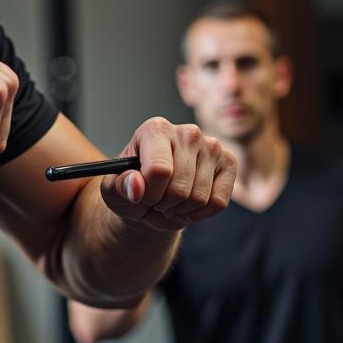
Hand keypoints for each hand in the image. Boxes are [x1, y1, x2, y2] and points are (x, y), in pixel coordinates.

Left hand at [98, 117, 235, 230]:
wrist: (149, 198)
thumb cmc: (131, 188)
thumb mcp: (114, 190)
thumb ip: (120, 186)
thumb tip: (136, 186)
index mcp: (155, 129)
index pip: (158, 170)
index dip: (149, 193)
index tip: (142, 195)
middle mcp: (187, 132)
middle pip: (180, 188)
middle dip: (164, 204)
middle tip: (155, 200)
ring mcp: (211, 146)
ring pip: (200, 198)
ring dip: (180, 210)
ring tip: (168, 202)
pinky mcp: (228, 163)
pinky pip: (218, 202)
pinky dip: (200, 213)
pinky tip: (187, 206)